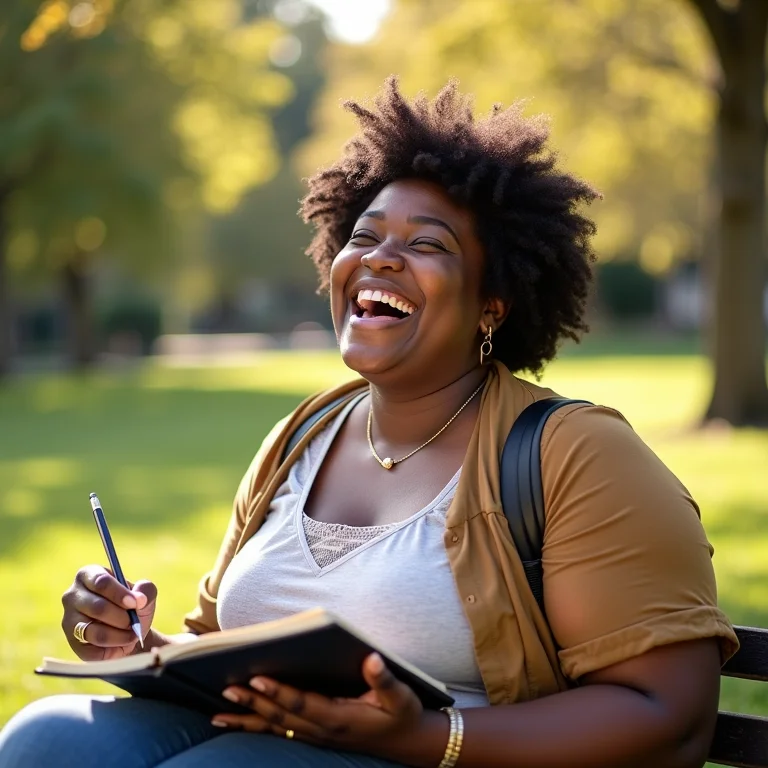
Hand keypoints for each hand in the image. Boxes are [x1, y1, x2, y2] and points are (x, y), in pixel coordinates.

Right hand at [61, 565, 156, 660]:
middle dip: (122, 618)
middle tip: (135, 623)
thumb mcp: (145, 594)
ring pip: (93, 631)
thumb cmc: (134, 607)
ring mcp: (68, 620)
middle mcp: (72, 596)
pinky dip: (112, 649)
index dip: (119, 593)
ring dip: (119, 635)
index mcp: (89, 575)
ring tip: (132, 634)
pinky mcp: (72, 643)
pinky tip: (121, 645)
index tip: (135, 603)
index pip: (101, 582)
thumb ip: (146, 590)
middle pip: (98, 607)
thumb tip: (140, 598)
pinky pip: (92, 650)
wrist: (130, 632)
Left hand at [212, 653, 431, 758]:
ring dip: (246, 720)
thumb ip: (386, 679)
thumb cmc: (403, 714)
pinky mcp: (313, 735)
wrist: (408, 742)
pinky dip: (254, 727)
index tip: (258, 678)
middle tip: (228, 686)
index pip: (302, 704)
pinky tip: (234, 721)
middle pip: (281, 717)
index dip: (279, 692)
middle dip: (253, 703)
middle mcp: (322, 730)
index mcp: (340, 718)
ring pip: (274, 728)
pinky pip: (278, 732)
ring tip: (216, 713)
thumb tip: (372, 659)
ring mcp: (315, 736)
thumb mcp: (402, 697)